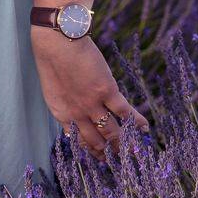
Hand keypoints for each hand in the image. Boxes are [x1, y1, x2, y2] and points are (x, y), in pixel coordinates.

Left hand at [30, 29, 149, 161]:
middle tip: (121, 158)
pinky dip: (136, 122)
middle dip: (110, 151)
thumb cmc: (52, 58)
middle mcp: (77, 114)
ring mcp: (92, 104)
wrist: (56, 40)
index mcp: (62, 114)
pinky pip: (124, 112)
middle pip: (98, 141)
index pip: (80, 141)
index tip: (102, 156)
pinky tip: (145, 127)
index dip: (93, 150)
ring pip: (112, 132)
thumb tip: (77, 116)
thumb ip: (66, 104)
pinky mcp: (106, 91)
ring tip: (136, 150)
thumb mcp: (54, 89)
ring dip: (125, 143)